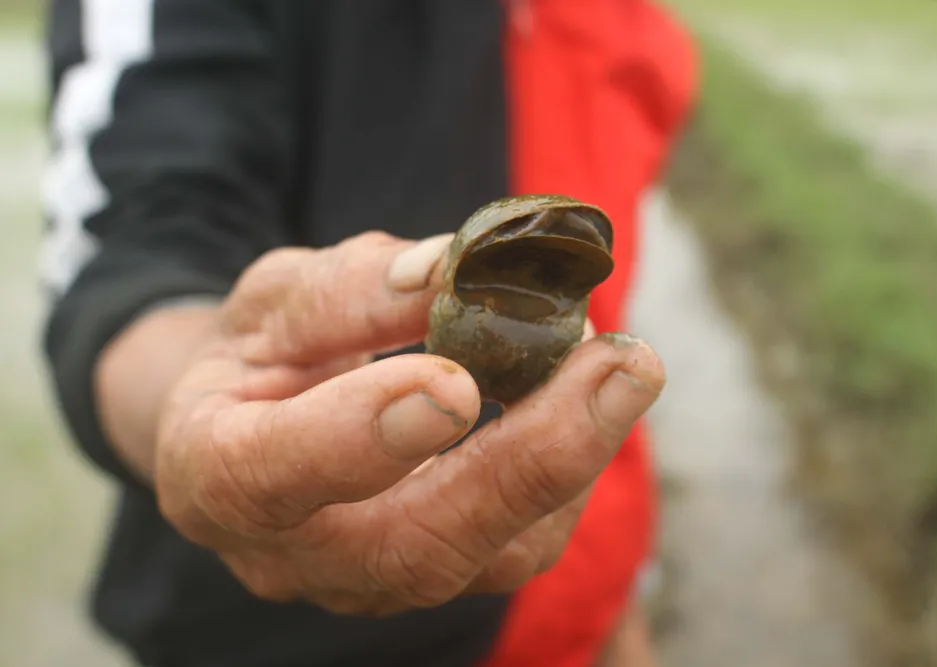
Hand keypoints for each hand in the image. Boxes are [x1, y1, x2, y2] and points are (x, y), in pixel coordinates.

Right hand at [153, 231, 664, 615]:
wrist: (256, 430)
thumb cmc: (257, 358)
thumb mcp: (270, 301)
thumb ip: (345, 290)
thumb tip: (451, 271)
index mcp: (214, 473)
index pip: (271, 474)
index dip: (364, 435)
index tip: (454, 381)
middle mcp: (295, 553)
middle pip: (415, 545)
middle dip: (530, 458)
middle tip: (619, 365)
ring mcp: (371, 578)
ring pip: (487, 557)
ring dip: (572, 460)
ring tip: (621, 366)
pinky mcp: (437, 573)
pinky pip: (519, 545)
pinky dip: (569, 470)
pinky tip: (588, 398)